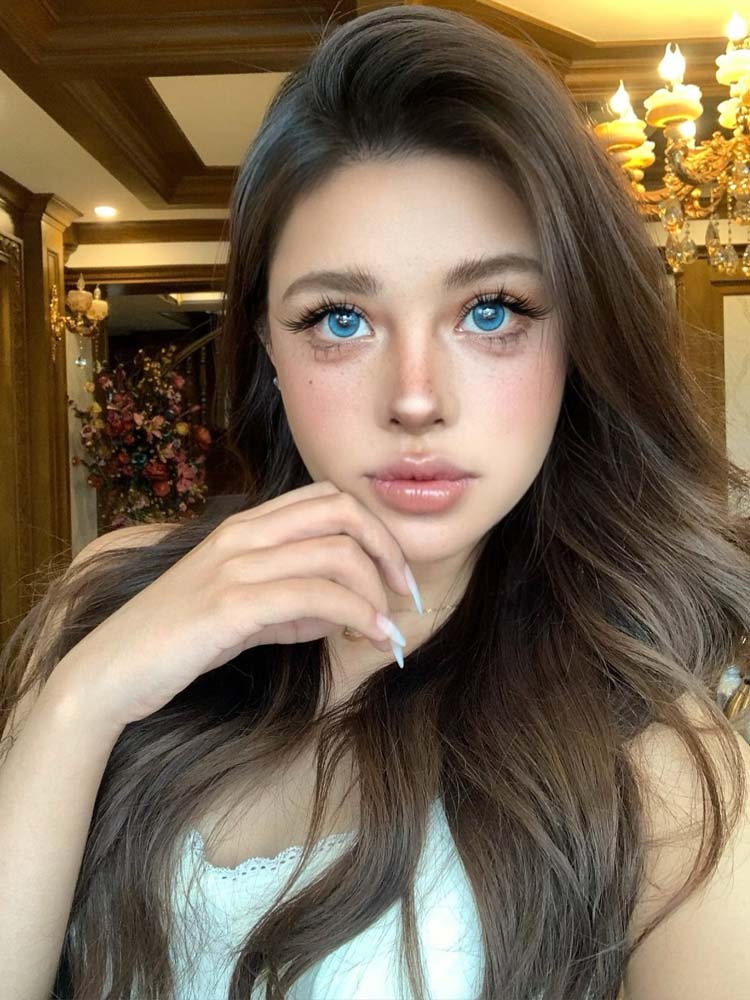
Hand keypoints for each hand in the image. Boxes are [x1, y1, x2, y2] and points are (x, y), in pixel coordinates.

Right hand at [57, 480, 414, 728]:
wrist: (112, 672)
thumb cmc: (179, 641)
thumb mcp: (246, 614)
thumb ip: (295, 605)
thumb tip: (349, 612)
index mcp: (246, 527)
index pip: (328, 498)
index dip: (375, 530)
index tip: (395, 575)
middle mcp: (243, 534)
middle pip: (343, 512)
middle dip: (389, 550)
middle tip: (406, 595)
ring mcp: (235, 565)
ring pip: (336, 553)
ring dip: (376, 593)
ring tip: (388, 631)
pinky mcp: (230, 604)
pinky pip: (315, 595)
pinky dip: (357, 615)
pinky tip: (371, 638)